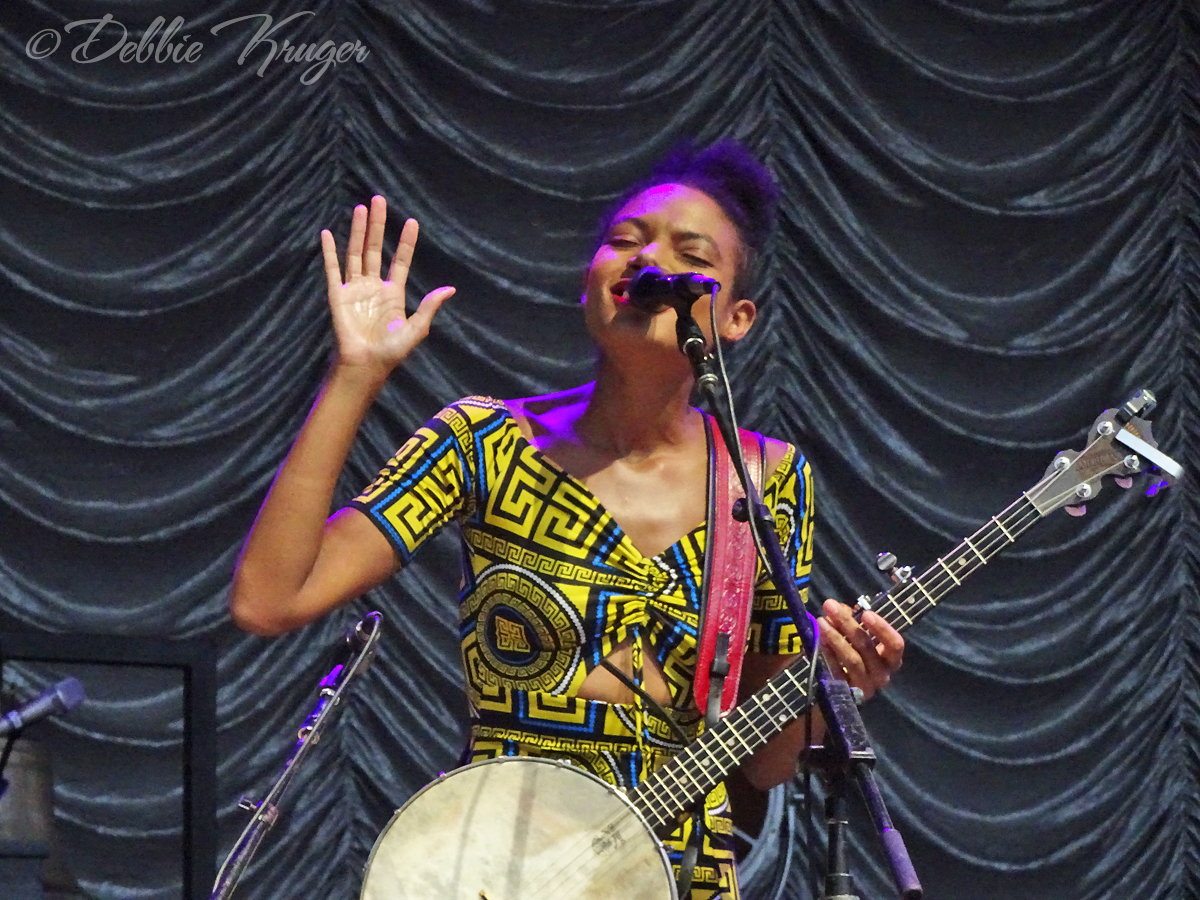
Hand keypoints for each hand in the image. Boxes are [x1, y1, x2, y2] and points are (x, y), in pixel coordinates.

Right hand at [320, 196, 454, 383]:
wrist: (365, 365)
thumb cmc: (391, 351)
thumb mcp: (416, 329)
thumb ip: (429, 307)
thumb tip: (450, 289)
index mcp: (393, 293)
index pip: (400, 260)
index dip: (405, 242)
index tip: (411, 221)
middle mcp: (373, 286)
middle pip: (375, 248)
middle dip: (377, 225)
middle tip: (378, 200)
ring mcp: (355, 289)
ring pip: (355, 253)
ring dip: (357, 231)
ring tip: (360, 208)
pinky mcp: (338, 295)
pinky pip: (333, 269)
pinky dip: (330, 251)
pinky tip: (328, 234)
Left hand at [817, 598, 903, 701]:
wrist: (840, 696)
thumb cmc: (855, 660)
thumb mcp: (858, 641)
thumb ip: (852, 623)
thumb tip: (839, 609)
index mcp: (890, 661)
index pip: (895, 645)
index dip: (882, 629)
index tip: (866, 613)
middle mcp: (881, 676)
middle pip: (867, 647)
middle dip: (847, 623)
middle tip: (830, 606)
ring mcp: (864, 687)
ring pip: (852, 659)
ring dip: (835, 637)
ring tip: (821, 621)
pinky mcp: (847, 694)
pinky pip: (837, 670)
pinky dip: (827, 653)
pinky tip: (819, 639)